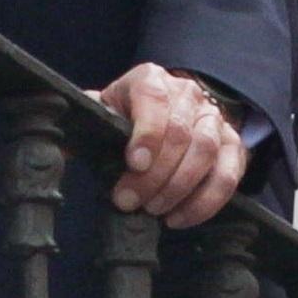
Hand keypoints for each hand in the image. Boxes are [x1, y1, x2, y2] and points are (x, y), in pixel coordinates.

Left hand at [96, 62, 246, 227]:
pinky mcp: (233, 145)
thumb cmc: (126, 117)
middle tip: (132, 202)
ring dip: (179, 188)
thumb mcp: (104, 112)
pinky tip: (179, 218)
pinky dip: (206, 202)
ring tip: (155, 210)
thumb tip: (64, 147)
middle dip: (155, 175)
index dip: (146, 134)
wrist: (165, 111)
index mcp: (150, 79)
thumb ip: (86, 125)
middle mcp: (187, 93)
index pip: (154, 101)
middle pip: (180, 133)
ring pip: (206, 152)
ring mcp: (214, 117)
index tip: (134, 164)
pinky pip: (229, 175)